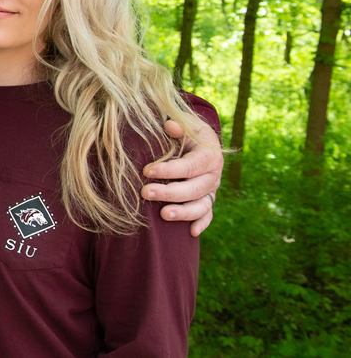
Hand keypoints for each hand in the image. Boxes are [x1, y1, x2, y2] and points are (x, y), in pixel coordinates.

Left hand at [141, 119, 222, 236]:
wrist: (200, 143)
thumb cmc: (187, 133)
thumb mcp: (186, 125)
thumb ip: (179, 127)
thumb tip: (170, 126)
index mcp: (209, 156)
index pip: (190, 166)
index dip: (169, 170)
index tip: (147, 171)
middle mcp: (213, 175)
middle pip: (194, 189)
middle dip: (170, 193)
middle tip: (145, 192)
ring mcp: (211, 190)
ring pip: (202, 205)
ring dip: (184, 212)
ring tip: (164, 214)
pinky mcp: (208, 201)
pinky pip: (207, 215)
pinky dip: (202, 224)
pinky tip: (190, 232)